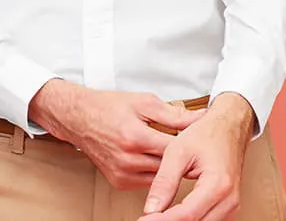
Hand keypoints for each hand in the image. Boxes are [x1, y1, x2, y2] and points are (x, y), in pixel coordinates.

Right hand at [29, 80, 205, 189]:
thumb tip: (199, 118)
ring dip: (171, 169)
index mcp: (135, 136)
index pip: (174, 148)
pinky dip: (156, 173)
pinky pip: (146, 182)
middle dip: (184, 159)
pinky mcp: (119, 182)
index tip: (205, 141)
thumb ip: (174, 114)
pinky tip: (162, 162)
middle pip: (169, 166)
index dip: (192, 144)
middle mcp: (128, 159)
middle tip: (200, 152)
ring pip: (159, 178)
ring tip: (184, 158)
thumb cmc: (109, 106)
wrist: (79, 118)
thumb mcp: (144, 102)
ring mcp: (122, 174)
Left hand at [138, 93, 254, 220]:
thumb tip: (150, 209)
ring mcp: (231, 206)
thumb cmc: (207, 133)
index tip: (144, 219)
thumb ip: (164, 181)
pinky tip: (174, 217)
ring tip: (158, 217)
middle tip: (147, 218)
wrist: (229, 126)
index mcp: (217, 184)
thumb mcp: (178, 151)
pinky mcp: (228, 207)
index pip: (187, 215)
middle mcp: (229, 200)